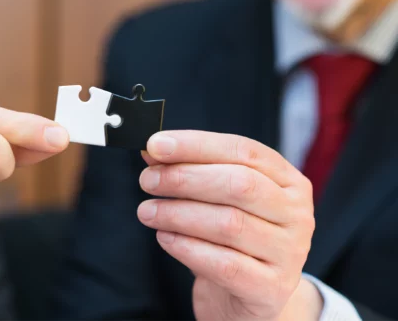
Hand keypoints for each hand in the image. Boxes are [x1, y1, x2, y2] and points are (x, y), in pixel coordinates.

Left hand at [137, 131, 315, 320]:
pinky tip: (165, 238)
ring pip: (229, 224)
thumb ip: (191, 171)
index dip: (196, 145)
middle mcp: (296, 214)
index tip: (155, 145)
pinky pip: (225, 264)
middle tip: (148, 181)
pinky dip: (187, 248)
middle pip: (239, 184)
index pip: (243, 150)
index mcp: (287, 181)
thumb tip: (154, 149)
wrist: (245, 298)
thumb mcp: (216, 201)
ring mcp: (288, 253)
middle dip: (185, 178)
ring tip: (148, 212)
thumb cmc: (230, 241)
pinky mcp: (271, 289)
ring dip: (178, 214)